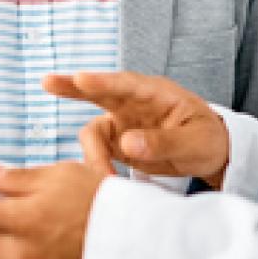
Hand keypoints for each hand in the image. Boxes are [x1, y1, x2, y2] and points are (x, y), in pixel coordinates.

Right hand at [42, 71, 230, 188]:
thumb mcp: (194, 142)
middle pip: (98, 92)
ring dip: (91, 152)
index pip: (126, 83)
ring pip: (93, 130)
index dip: (102, 81)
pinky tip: (101, 179)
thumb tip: (127, 144)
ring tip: (102, 176)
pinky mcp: (118, 142)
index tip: (81, 78)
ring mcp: (123, 122)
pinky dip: (95, 164)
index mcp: (155, 93)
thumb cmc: (207, 139)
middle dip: (72, 87)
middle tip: (47, 82)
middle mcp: (133, 103)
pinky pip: (98, 151)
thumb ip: (163, 142)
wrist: (210, 153)